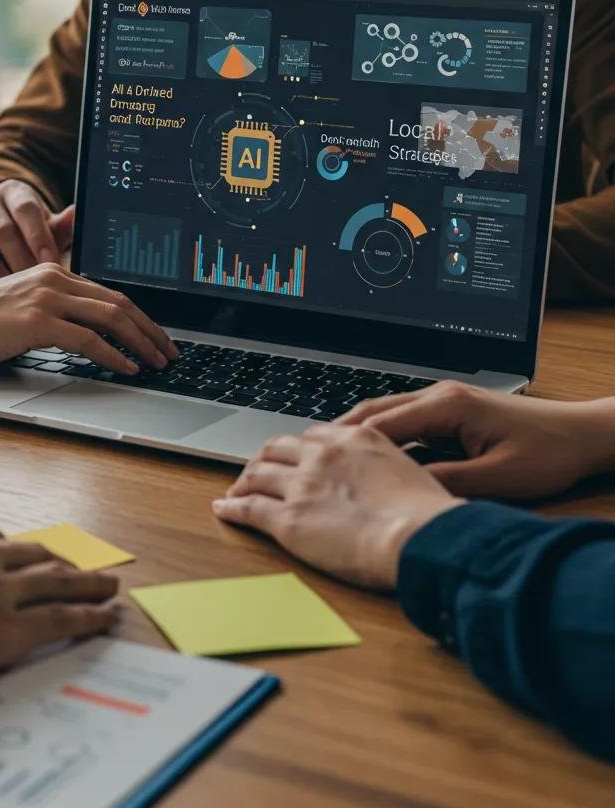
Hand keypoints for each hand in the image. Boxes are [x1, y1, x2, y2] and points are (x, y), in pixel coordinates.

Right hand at [0, 181, 74, 292]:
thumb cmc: (21, 234)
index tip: (50, 264)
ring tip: (4, 300)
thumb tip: (78, 214)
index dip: (38, 236)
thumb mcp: (42, 226)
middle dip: (17, 263)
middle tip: (33, 292)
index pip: (25, 208)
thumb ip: (59, 226)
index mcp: (11, 193)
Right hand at [0, 262, 178, 373]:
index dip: (140, 317)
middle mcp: (53, 278)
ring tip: (156, 363)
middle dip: (150, 330)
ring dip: (140, 343)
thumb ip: (54, 313)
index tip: (157, 338)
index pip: (109, 293)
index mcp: (53, 272)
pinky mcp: (35, 321)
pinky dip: (112, 355)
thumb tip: (90, 336)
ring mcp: (45, 297)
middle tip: (169, 353)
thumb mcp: (22, 310)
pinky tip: (126, 368)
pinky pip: (87, 339)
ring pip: (109, 317)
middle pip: (118, 302)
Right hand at [0, 514, 118, 693]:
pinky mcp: (10, 627)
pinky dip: (90, 615)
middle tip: (77, 568)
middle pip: (33, 553)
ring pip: (58, 580)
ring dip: (88, 582)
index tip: (24, 559)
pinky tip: (106, 615)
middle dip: (58, 561)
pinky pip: (62, 617)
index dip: (13, 552)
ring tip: (109, 586)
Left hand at [212, 424, 461, 588]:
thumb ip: (386, 467)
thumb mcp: (413, 470)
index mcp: (355, 439)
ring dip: (242, 481)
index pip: (312, 435)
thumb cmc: (429, 515)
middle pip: (277, 448)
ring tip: (235, 490)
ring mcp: (302, 485)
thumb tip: (386, 481)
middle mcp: (323, 455)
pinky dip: (232, 508)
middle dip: (262, 459)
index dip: (296, 447)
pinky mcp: (289, 519)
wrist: (422, 537)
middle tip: (255, 471)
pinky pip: (249, 509)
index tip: (291, 456)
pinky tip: (224, 509)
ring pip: (258, 475)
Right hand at [339, 382, 614, 498]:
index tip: (317, 462)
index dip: (346, 444)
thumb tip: (403, 492)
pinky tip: (367, 458)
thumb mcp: (497, 479)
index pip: (382, 424)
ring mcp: (444, 401)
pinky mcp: (450, 412)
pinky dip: (379, 437)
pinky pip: (403, 422)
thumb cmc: (548, 453)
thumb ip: (447, 483)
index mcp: (447, 405)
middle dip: (337, 433)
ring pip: (385, 415)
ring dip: (356, 434)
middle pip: (373, 411)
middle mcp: (440, 396)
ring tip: (324, 457)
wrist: (583, 434)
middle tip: (304, 455)